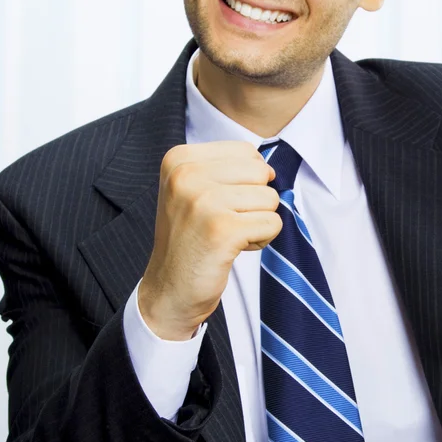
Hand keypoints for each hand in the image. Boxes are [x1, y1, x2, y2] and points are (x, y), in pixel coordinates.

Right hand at [138, 141, 281, 339]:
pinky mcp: (222, 230)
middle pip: (261, 173)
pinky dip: (261, 240)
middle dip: (255, 201)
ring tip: (227, 236)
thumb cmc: (190, 238)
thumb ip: (230, 169)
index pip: (247, 152)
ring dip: (257, 222)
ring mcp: (203, 201)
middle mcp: (186, 174)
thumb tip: (272, 171)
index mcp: (179, 159)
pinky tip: (233, 249)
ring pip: (270, 198)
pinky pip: (272, 223)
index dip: (246, 181)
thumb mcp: (195, 190)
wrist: (169, 290)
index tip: (218, 203)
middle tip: (225, 222)